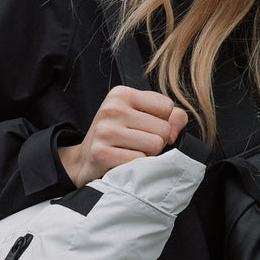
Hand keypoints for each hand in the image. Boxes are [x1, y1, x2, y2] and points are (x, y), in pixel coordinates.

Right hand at [59, 87, 188, 187]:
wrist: (84, 160)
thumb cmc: (118, 137)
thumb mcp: (141, 117)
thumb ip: (171, 117)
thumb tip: (176, 131)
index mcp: (122, 94)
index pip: (167, 107)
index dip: (162, 121)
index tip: (144, 128)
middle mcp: (112, 108)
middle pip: (163, 128)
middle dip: (156, 141)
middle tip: (136, 144)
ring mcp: (105, 131)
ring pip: (155, 145)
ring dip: (148, 154)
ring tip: (130, 152)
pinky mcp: (102, 153)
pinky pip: (140, 160)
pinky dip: (136, 165)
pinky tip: (123, 162)